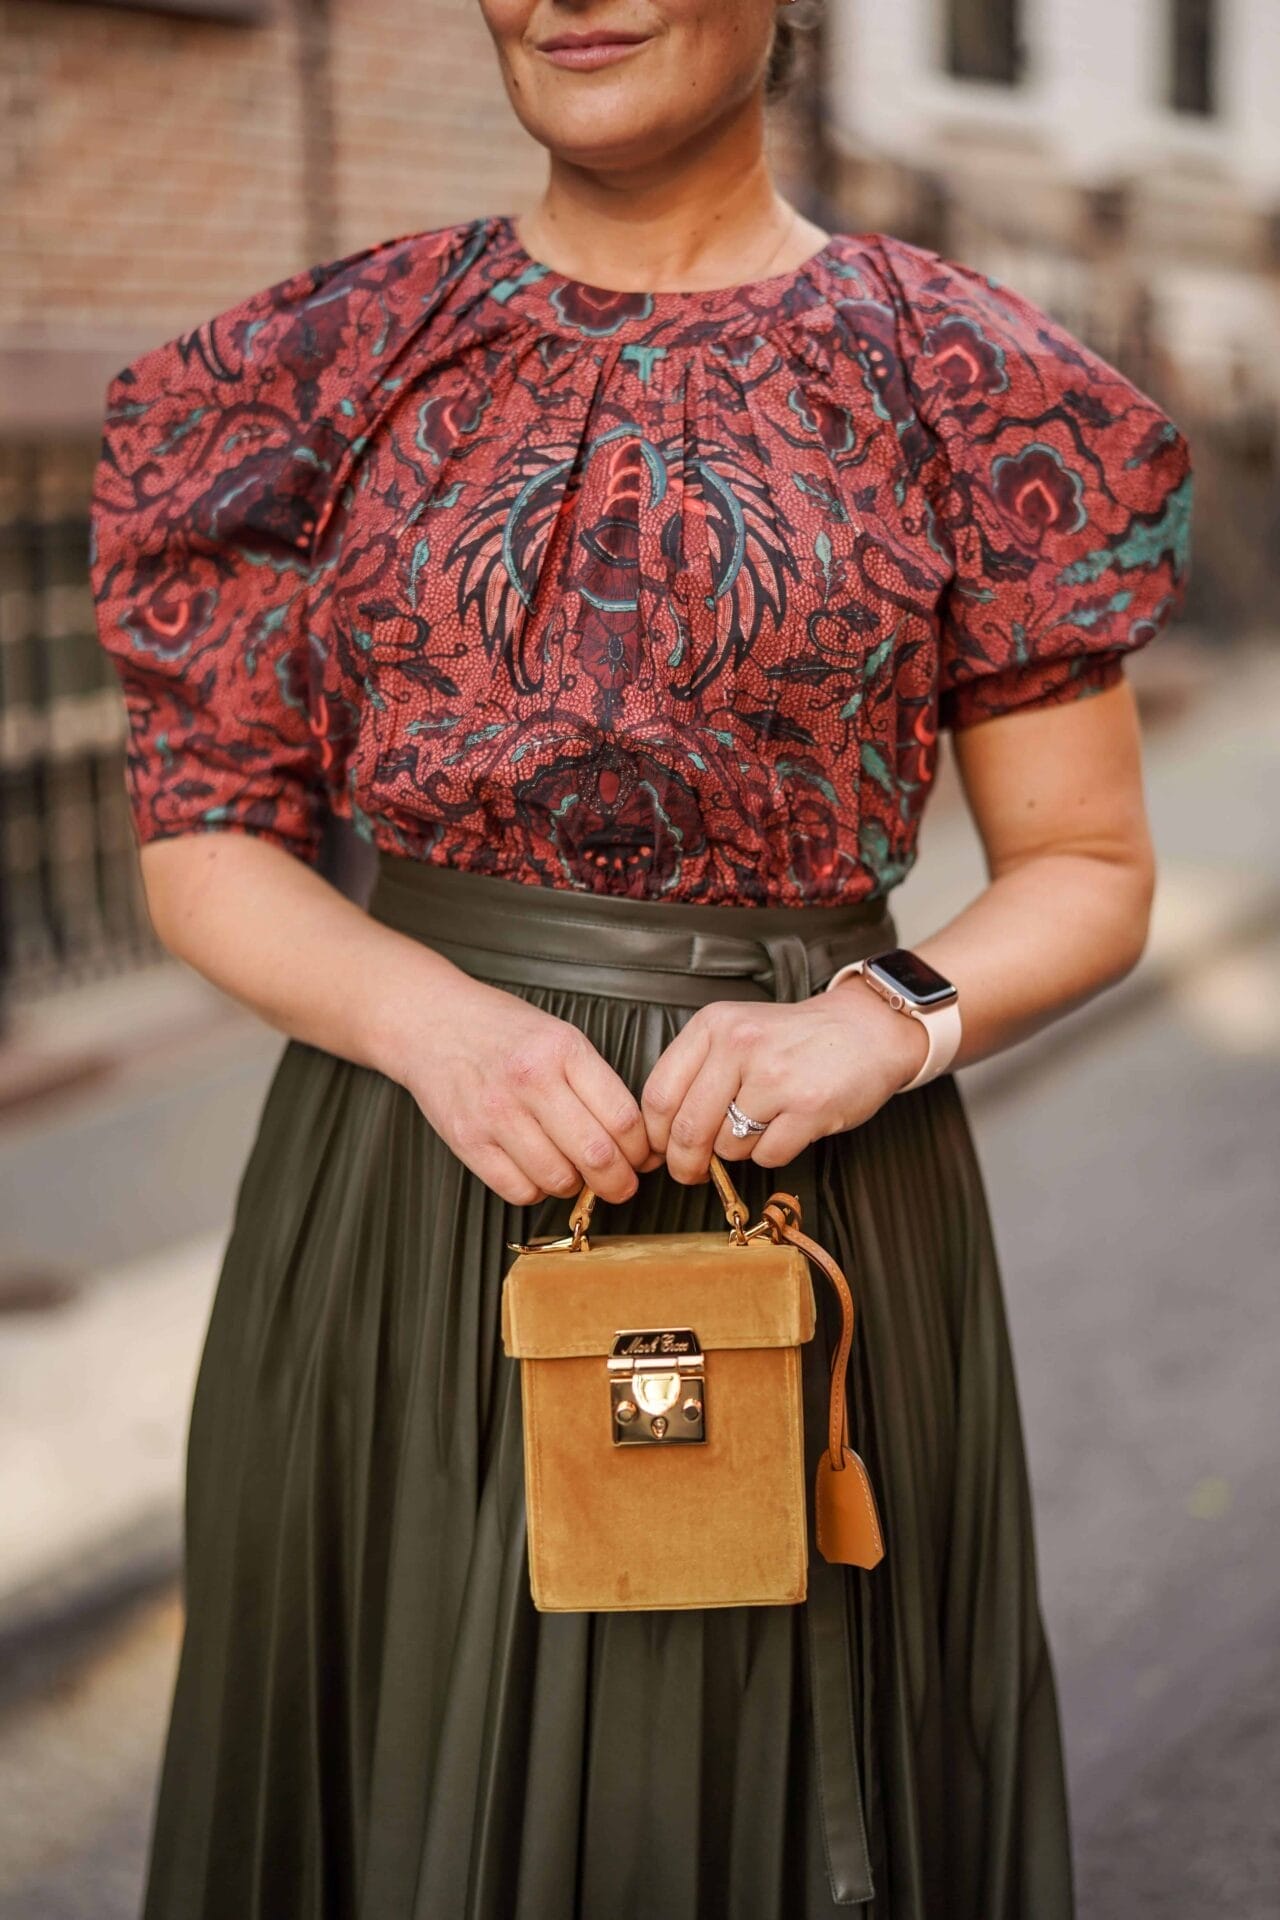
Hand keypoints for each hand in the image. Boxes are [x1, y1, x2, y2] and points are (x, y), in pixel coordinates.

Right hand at [403, 977, 650, 1206]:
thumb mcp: (559, 1037)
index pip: (624, 1119)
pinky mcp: (467, 1140)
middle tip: (621, 1185)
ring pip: (559, 1179)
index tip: (641, 1159)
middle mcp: (530, 1080)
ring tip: (572, 1171)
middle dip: (619, 1183)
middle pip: (597, 1155)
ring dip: (574, 1186)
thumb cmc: (503, 1032)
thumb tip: (635, 1141)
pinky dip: (536, 1190)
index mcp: (563, 1050)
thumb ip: (596, 1084)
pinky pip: (518, 1190)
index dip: (641, 1151)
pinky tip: (536, 1170)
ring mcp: (496, 1112)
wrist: (433, 1022)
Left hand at [640, 979, 927, 1181]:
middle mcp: (740, 1045)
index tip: (661, 1153)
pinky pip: (768, 1156)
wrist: (867, 1029)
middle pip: (688, 1129)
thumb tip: (661, 1140)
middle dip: (686, 1163)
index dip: (655, 1136)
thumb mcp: (736, 1033)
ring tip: (764, 1123)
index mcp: (714, 1026)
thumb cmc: (795, 1040)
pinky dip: (774, 1153)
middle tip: (691, 1173)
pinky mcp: (808, 1106)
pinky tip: (789, 1126)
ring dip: (739, 1151)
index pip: (659, 1094)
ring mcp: (775, 1076)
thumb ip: (696, 1075)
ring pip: (728, 1147)